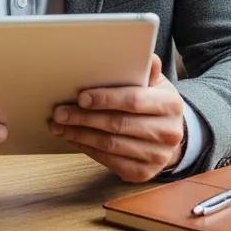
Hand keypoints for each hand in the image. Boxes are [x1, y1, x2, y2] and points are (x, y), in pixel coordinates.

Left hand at [48, 54, 184, 182]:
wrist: (169, 136)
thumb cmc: (155, 104)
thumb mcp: (156, 84)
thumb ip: (147, 71)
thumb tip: (146, 57)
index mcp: (171, 105)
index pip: (134, 101)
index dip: (106, 99)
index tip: (81, 97)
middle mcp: (168, 133)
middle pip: (118, 124)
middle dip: (85, 118)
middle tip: (59, 112)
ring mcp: (157, 156)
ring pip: (110, 145)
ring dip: (80, 135)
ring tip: (59, 126)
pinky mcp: (143, 173)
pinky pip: (110, 161)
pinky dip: (88, 149)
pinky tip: (74, 139)